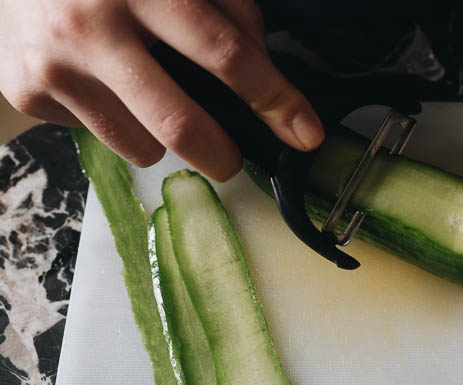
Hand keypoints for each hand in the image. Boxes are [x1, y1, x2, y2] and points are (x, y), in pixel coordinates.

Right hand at [0, 0, 323, 180]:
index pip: (225, 54)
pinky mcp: (27, 89)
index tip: (305, 133)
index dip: (274, 99)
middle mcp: (92, 25)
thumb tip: (266, 81)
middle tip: (234, 161)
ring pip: (141, 146)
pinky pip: (99, 136)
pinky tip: (103, 85)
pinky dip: (118, 124)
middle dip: (222, 156)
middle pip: (179, 123)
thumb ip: (230, 13)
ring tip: (150, 96)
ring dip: (163, 138)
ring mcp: (54, 62)